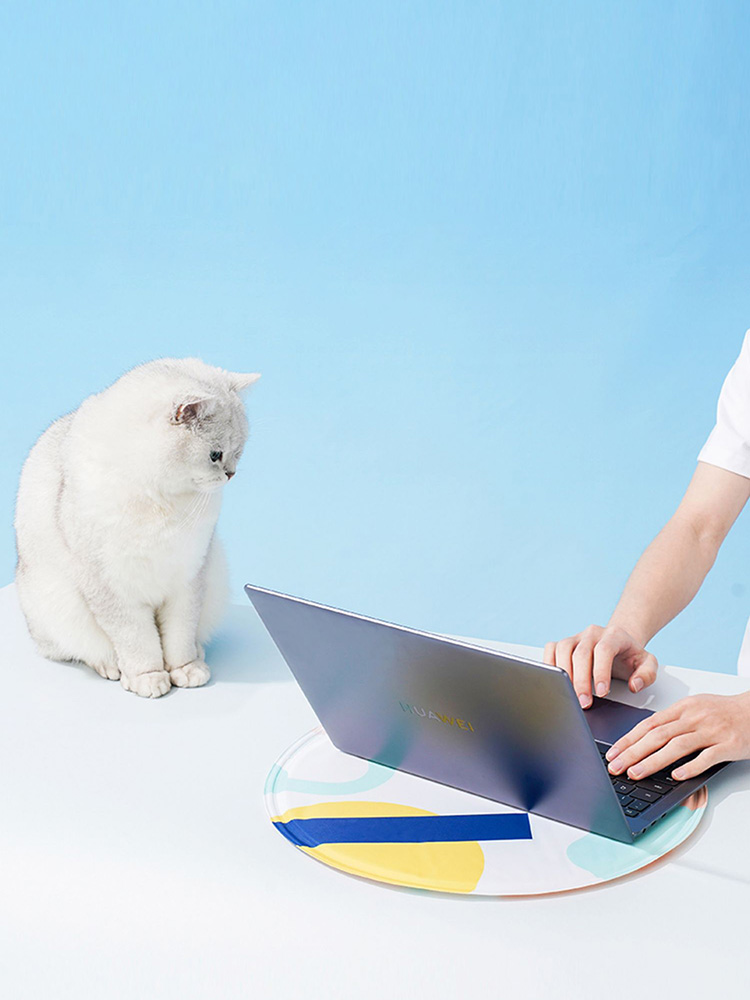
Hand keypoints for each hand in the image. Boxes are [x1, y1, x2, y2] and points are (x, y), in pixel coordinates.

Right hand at [544, 624, 657, 708]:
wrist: (619, 644)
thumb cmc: (631, 657)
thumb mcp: (648, 664)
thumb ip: (647, 674)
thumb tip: (634, 685)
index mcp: (614, 635)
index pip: (604, 650)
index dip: (601, 671)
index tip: (602, 692)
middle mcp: (592, 633)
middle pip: (581, 653)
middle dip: (581, 681)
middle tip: (584, 703)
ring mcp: (576, 637)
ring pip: (563, 649)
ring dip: (564, 674)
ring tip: (570, 694)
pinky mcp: (563, 643)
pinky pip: (551, 649)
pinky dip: (550, 664)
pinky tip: (556, 681)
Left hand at [606, 692, 749, 780]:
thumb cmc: (724, 711)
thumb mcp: (695, 707)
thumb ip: (673, 721)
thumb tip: (645, 736)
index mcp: (683, 708)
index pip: (649, 723)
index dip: (628, 739)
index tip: (613, 752)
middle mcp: (694, 717)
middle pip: (657, 735)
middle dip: (633, 752)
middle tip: (615, 766)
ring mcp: (711, 731)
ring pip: (676, 746)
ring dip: (653, 761)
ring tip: (636, 773)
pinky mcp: (728, 744)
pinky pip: (706, 757)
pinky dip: (689, 766)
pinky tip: (675, 775)